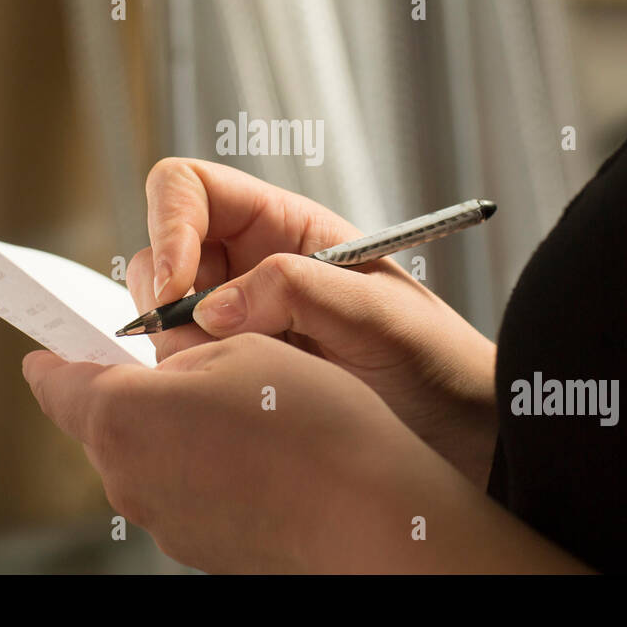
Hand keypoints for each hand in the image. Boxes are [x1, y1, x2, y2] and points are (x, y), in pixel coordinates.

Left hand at [21, 335, 495, 572]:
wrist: (371, 514)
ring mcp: (162, 520)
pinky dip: (203, 466)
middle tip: (192, 360)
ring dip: (175, 427)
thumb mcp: (240, 345)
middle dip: (136, 387)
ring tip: (245, 409)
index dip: (53, 356)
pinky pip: (181, 490)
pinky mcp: (196, 546)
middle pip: (105, 420)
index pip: (57, 382)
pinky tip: (258, 452)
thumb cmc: (313, 424)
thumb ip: (177, 348)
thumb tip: (158, 358)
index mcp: (123, 416)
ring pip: (147, 455)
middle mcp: (128, 478)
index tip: (45, 348)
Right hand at [126, 158, 498, 485]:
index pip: (190, 189)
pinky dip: (185, 385)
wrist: (463, 437)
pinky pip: (180, 369)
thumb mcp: (377, 313)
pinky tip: (233, 406)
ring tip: (240, 382)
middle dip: (163, 298)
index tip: (179, 286)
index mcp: (285, 226)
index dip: (169, 223)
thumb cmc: (438, 360)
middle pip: (162, 253)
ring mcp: (239, 324)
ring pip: (163, 318)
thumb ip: (296, 290)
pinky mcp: (234, 376)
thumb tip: (211, 308)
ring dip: (177, 349)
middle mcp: (251, 267)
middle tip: (195, 349)